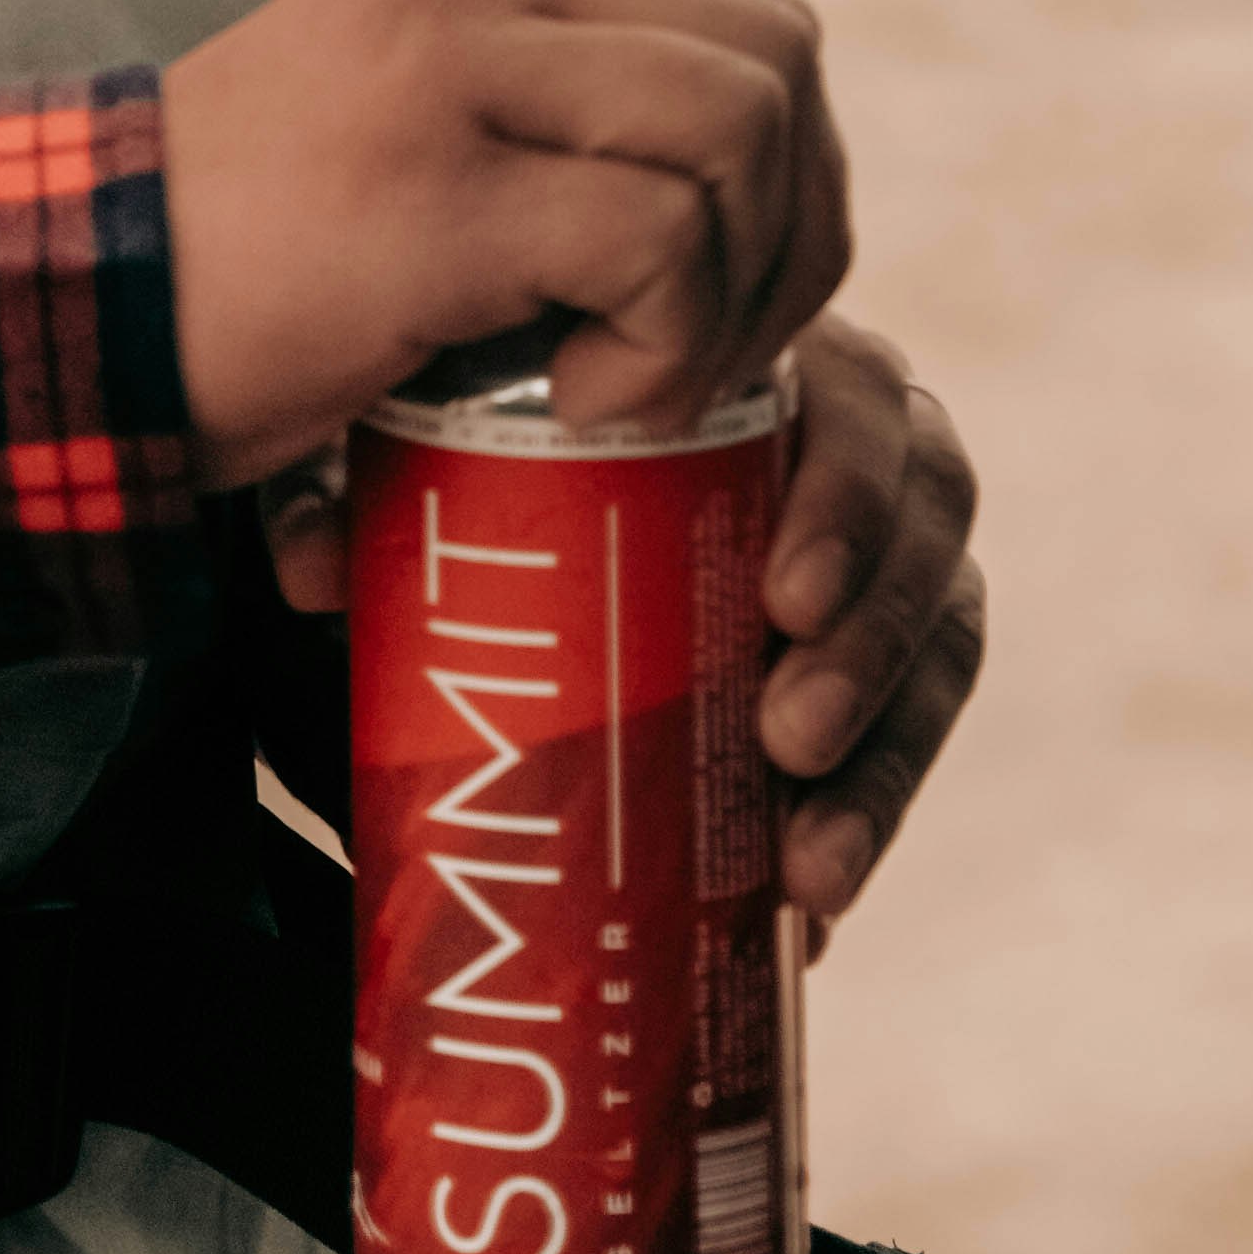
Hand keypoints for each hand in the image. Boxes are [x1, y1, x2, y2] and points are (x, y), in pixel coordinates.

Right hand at [161, 0, 847, 495]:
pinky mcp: (435, 196)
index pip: (745, 24)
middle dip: (795, 234)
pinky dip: (663, 350)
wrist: (75, 300)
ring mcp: (455, 76)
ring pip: (735, 134)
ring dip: (733, 296)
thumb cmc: (250, 257)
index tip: (732, 302)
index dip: (790, 176)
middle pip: (775, 63)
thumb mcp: (412, 127)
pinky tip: (579, 405)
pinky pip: (654, 241)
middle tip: (716, 356)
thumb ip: (538, 120)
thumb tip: (720, 205)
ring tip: (637, 382)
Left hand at [241, 283, 986, 950]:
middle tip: (783, 734)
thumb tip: (309, 566)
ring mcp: (881, 552)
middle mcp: (850, 439)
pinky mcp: (884, 665)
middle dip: (872, 635)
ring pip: (943, 624)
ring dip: (889, 741)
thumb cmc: (496, 458)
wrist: (530, 543)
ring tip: (804, 853)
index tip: (777, 597)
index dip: (844, 494)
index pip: (860, 395)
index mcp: (769, 356)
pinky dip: (878, 808)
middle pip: (928, 512)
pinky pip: (915, 726)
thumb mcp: (443, 453)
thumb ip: (372, 486)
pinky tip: (815, 897)